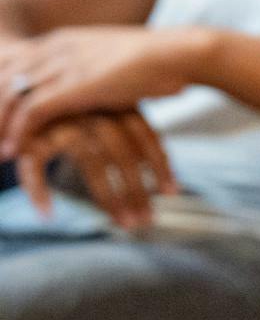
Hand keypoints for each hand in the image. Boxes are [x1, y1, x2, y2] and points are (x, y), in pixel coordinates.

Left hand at [0, 26, 210, 159]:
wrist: (178, 54)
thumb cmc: (155, 61)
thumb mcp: (109, 61)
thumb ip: (87, 71)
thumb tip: (84, 91)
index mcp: (60, 40)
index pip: (8, 62)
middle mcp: (54, 49)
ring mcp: (62, 66)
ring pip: (7, 96)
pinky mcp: (73, 87)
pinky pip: (30, 112)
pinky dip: (17, 133)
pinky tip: (14, 151)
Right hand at [13, 109, 178, 227]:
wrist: (27, 95)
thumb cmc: (77, 115)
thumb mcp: (106, 116)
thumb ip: (132, 140)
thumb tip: (171, 185)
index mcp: (112, 105)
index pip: (144, 133)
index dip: (160, 164)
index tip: (172, 193)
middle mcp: (89, 112)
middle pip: (121, 152)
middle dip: (137, 189)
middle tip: (148, 220)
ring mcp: (60, 124)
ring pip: (91, 161)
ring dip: (109, 197)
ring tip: (124, 224)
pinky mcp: (29, 141)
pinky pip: (33, 167)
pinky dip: (38, 190)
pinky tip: (47, 214)